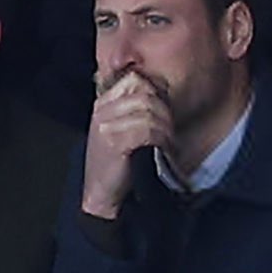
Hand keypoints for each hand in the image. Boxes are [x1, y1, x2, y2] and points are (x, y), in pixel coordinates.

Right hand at [80, 69, 172, 218]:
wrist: (101, 193)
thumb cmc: (116, 162)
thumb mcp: (119, 128)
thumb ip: (133, 108)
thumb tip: (162, 88)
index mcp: (103, 103)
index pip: (134, 79)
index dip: (156, 90)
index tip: (165, 107)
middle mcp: (101, 111)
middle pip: (145, 94)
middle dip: (164, 110)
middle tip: (170, 128)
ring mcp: (105, 126)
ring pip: (149, 112)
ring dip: (165, 127)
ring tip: (168, 140)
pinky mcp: (114, 142)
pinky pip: (148, 130)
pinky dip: (161, 139)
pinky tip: (163, 148)